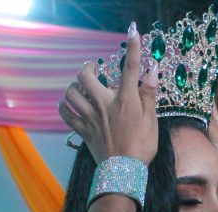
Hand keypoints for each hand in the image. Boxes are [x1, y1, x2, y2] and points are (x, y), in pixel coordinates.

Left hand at [59, 22, 158, 164]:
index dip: (133, 48)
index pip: (130, 68)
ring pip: (71, 93)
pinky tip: (70, 104)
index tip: (133, 33)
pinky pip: (66, 114)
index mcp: (125, 100)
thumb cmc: (141, 147)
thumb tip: (151, 69)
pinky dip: (65, 106)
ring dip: (74, 86)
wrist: (123, 172)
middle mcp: (104, 104)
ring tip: (80, 86)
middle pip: (86, 76)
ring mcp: (90, 117)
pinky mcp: (82, 131)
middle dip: (88, 67)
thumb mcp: (152, 120)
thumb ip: (149, 93)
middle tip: (94, 68)